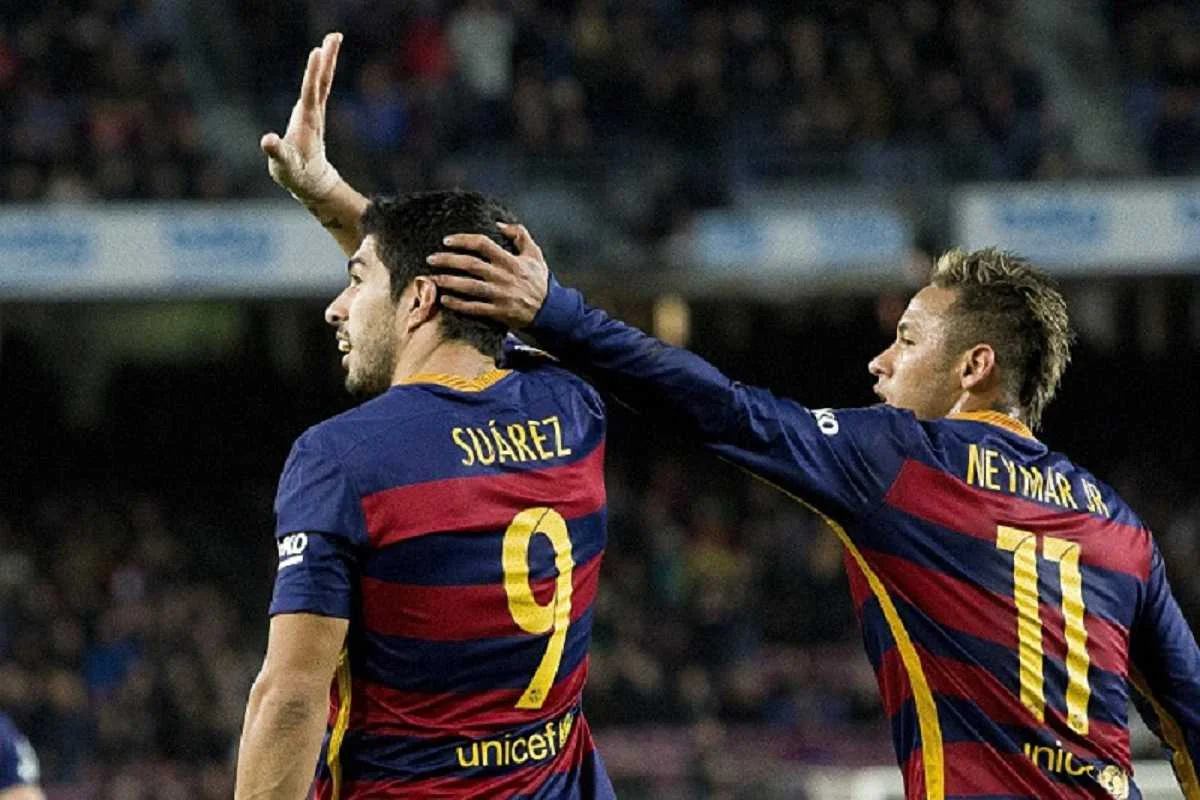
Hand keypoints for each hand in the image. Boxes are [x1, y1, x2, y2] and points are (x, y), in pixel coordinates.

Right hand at [260, 32, 342, 201]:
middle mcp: (313, 112)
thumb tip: (267, 141)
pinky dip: (319, 71)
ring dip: (327, 60)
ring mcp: (313, 111)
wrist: (310, 181)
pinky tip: (321, 59)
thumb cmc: (295, 173)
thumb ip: (277, 152)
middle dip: (328, 58)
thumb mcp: (284, 165)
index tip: (318, 52)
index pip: (311, 92)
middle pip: (322, 81)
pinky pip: (317, 86)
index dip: (313, 73)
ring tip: (332, 39)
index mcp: (307, 121)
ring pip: (322, 81)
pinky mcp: (310, 113)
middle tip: (335, 35)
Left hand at [427, 223, 550, 328]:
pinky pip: (474, 308)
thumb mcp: (534, 254)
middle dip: (447, 260)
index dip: (463, 240)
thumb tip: (499, 224)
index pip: (483, 245)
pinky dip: (458, 304)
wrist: (550, 310)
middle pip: (470, 265)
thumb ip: (519, 235)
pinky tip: (445, 300)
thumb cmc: (539, 280)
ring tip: (431, 279)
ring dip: (448, 282)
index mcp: (511, 261)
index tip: (446, 240)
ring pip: (469, 287)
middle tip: (430, 259)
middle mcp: (503, 277)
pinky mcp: (499, 312)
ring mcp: (500, 296)